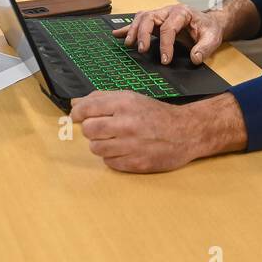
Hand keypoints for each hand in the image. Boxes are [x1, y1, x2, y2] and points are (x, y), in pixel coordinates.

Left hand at [70, 91, 246, 172]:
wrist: (186, 132)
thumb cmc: (156, 114)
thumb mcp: (131, 98)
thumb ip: (101, 99)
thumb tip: (75, 104)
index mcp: (125, 103)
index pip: (87, 109)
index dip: (77, 114)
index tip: (76, 117)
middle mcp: (127, 123)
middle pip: (88, 130)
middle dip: (90, 130)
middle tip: (100, 129)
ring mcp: (132, 145)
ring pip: (96, 148)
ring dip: (100, 145)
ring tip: (114, 140)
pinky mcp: (136, 163)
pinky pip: (109, 162)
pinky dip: (112, 157)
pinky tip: (124, 150)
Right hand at [112, 3, 225, 65]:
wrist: (208, 22)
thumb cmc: (208, 28)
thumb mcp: (213, 38)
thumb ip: (205, 48)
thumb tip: (195, 58)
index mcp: (182, 13)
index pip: (169, 27)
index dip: (166, 45)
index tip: (165, 60)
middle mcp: (168, 11)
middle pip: (150, 18)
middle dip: (143, 33)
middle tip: (142, 50)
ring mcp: (160, 15)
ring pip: (142, 17)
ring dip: (133, 30)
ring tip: (128, 44)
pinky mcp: (155, 21)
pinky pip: (139, 21)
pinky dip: (127, 28)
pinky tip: (117, 34)